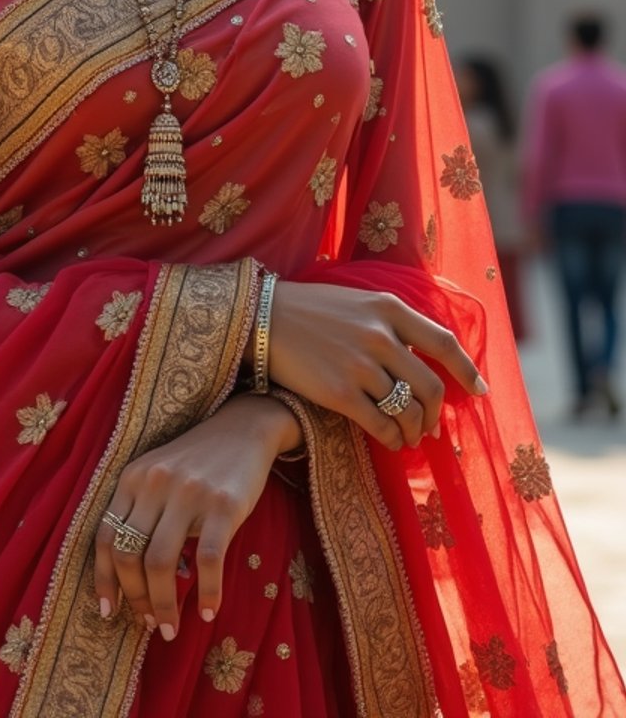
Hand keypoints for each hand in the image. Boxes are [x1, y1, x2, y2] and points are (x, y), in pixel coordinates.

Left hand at [93, 393, 300, 638]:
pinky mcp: (223, 504)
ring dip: (164, 605)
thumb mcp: (157, 475)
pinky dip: (206, 592)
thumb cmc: (198, 462)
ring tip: (172, 629)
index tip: (108, 611)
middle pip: (130, 555)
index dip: (104, 579)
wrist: (243, 429)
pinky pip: (208, 560)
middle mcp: (154, 483)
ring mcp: (188, 493)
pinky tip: (207, 611)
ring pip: (162, 563)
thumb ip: (141, 512)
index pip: (106, 537)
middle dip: (136, 599)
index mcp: (132, 478)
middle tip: (149, 624)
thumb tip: (132, 580)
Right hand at [267, 282, 486, 450]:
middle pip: (431, 386)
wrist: (263, 318)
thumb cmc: (313, 309)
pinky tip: (390, 441)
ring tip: (409, 437)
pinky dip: (392, 439)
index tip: (480, 391)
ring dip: (415, 431)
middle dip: (437, 414)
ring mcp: (360, 365)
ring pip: (408, 410)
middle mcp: (380, 335)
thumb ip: (392, 323)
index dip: (467, 371)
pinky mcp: (340, 392)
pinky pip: (381, 425)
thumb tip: (424, 359)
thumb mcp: (359, 300)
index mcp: (389, 308)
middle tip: (433, 427)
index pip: (444, 343)